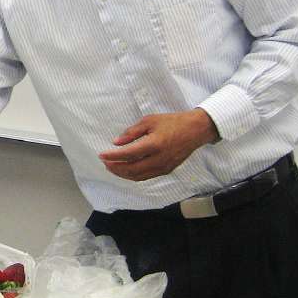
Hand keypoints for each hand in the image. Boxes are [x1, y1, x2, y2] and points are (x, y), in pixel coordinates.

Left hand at [98, 109, 219, 180]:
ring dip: (123, 174)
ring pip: (138, 176)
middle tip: (105, 162)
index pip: (128, 154)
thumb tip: (116, 142)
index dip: (113, 156)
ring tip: (113, 167)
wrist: (196, 130)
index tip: (101, 155)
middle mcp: (159, 159)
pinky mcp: (167, 170)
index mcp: (154, 144)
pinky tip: (126, 170)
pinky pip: (146, 177)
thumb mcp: (150, 121)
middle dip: (115, 168)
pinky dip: (134, 175)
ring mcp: (164, 167)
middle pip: (131, 169)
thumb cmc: (172, 122)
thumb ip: (132, 132)